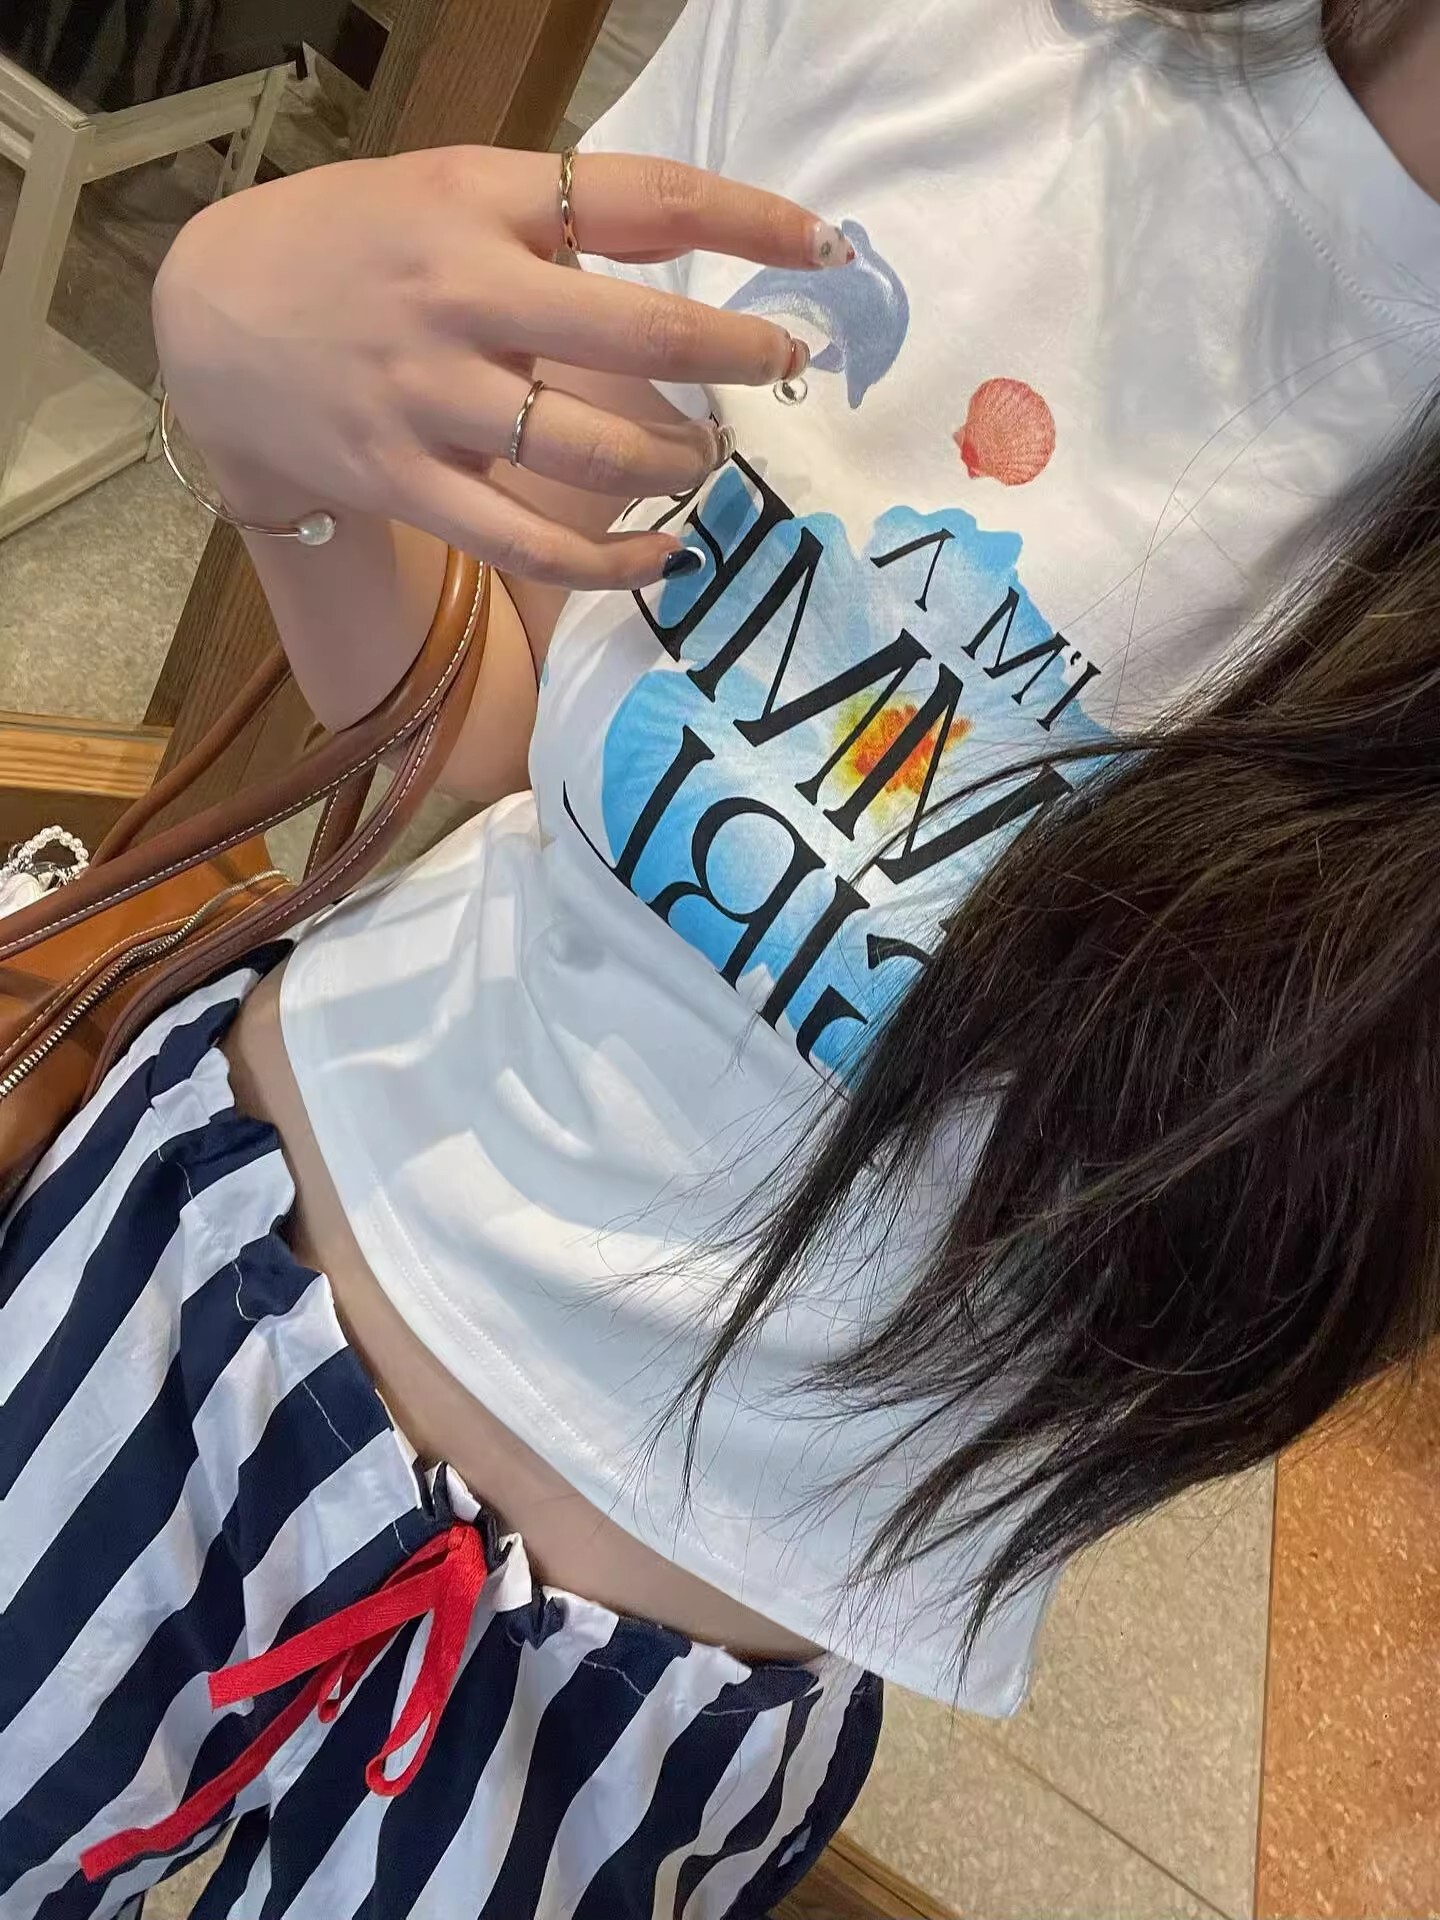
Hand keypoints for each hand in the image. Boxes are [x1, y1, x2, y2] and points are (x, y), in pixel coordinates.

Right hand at [153, 146, 848, 589]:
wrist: (215, 318)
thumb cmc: (354, 245)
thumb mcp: (445, 190)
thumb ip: (553, 217)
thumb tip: (689, 243)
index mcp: (478, 202)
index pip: (643, 200)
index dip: (749, 222)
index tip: (821, 249)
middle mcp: (461, 296)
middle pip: (639, 337)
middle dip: (736, 359)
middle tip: (780, 369)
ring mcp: (432, 398)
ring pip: (596, 455)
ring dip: (678, 467)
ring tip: (701, 464)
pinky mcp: (410, 482)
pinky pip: (532, 545)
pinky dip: (613, 562)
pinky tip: (661, 556)